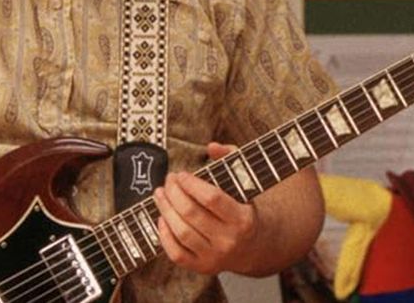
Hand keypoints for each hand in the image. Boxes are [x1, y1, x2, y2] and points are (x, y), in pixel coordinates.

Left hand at [153, 143, 258, 274]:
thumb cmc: (243, 208)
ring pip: (181, 233)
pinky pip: (176, 253)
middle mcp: (229, 241)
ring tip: (159, 194)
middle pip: (191, 214)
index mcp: (243, 219)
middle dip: (174, 193)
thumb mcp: (244, 182)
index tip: (181, 174)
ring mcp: (215, 257)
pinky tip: (161, 217)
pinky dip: (164, 235)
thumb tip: (211, 146)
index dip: (192, 184)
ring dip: (165, 209)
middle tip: (168, 180)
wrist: (254, 247)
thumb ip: (231, 158)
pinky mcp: (202, 267)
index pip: (212, 198)